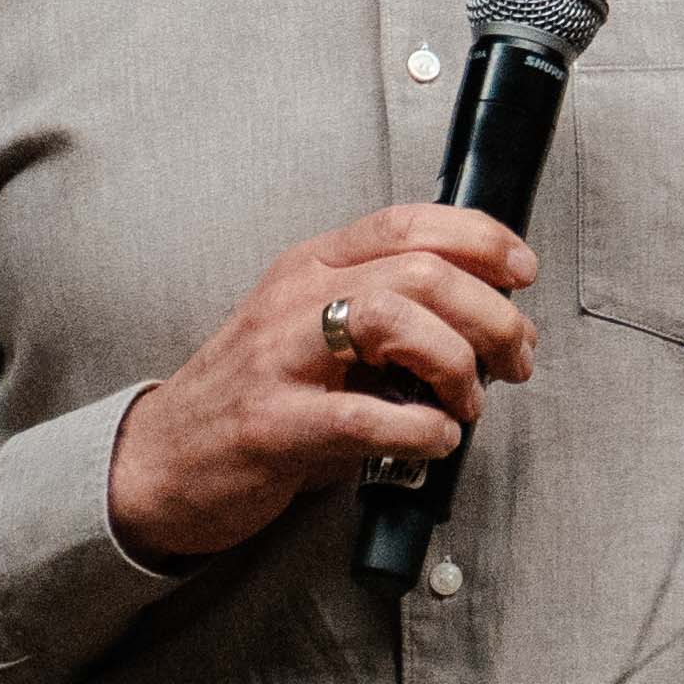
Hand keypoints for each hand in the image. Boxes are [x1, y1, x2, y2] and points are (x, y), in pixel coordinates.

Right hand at [108, 206, 537, 563]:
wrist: (163, 460)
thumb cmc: (251, 399)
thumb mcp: (311, 332)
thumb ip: (384, 315)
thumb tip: (484, 327)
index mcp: (309, 267)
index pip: (407, 222)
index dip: (481, 240)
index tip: (521, 274)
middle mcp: (295, 299)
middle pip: (421, 272)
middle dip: (493, 317)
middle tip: (515, 358)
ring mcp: (279, 359)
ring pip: (396, 321)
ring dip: (458, 365)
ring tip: (467, 403)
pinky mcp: (272, 423)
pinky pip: (366, 416)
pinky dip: (423, 431)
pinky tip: (434, 442)